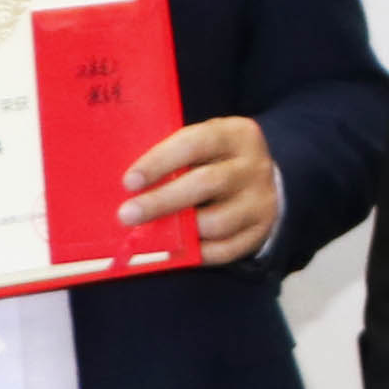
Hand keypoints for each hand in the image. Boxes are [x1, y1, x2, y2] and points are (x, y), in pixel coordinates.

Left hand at [119, 114, 280, 268]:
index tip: (129, 182)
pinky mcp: (261, 230)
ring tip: (151, 235)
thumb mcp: (200, 147)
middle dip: (161, 201)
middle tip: (127, 215)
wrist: (260, 182)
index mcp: (235, 135)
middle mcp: (253, 166)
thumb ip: (171, 160)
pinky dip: (195, 254)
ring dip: (178, 232)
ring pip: (216, 222)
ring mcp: (261, 200)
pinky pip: (225, 250)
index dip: (159, 162)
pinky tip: (175, 250)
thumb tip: (128, 188)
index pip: (194, 143)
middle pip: (206, 183)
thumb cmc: (213, 161)